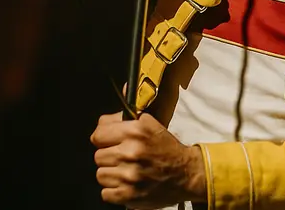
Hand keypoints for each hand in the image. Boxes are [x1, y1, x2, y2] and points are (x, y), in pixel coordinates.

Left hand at [90, 111, 206, 207]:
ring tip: (124, 171)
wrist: (186, 174)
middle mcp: (131, 153)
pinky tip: (126, 184)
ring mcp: (129, 176)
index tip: (110, 141)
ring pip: (100, 174)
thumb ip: (130, 111)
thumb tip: (122, 88)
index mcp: (135, 132)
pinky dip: (114, 191)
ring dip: (111, 174)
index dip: (103, 138)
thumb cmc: (167, 149)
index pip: (98, 134)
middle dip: (108, 156)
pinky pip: (105, 193)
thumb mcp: (151, 124)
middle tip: (121, 157)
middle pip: (98, 156)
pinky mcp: (129, 196)